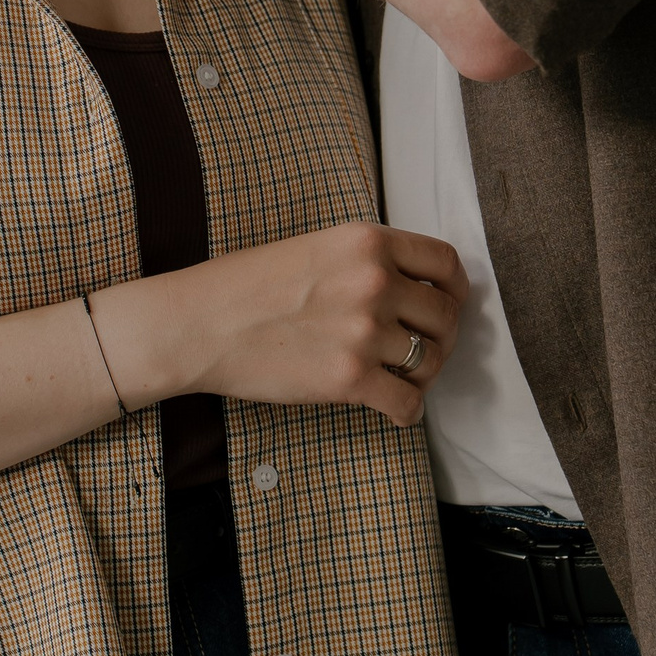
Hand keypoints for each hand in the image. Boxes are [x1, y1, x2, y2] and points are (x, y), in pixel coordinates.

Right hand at [92, 222, 468, 431]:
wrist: (200, 323)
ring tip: (401, 379)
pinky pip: (408, 403)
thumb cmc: (247, 286)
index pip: (445, 263)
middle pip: (446, 316)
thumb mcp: (316, 247)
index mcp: (367, 242)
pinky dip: (407, 412)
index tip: (448, 304)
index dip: (454, 289)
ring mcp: (364, 331)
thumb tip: (414, 289)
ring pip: (430, 361)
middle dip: (441, 337)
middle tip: (424, 349)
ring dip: (423, 376)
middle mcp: (375, 282)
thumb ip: (367, 261)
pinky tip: (394, 410)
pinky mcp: (350, 379)